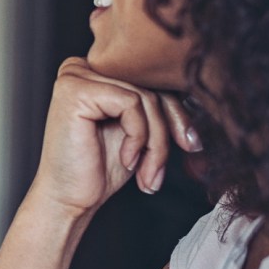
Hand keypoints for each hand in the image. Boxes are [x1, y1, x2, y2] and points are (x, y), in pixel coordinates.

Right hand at [32, 57, 200, 217]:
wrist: (69, 201)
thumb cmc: (97, 170)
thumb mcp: (137, 131)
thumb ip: (155, 105)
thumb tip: (200, 93)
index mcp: (94, 72)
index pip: (151, 80)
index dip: (176, 114)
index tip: (191, 145)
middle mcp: (82, 67)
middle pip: (150, 87)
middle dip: (166, 132)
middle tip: (161, 170)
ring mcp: (76, 76)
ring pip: (145, 98)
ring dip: (155, 143)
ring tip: (146, 173)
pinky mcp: (75, 90)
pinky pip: (131, 103)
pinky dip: (138, 138)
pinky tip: (126, 159)